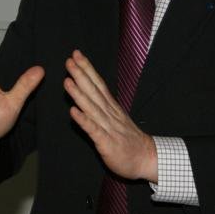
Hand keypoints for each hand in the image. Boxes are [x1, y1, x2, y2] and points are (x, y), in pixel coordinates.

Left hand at [64, 50, 157, 181]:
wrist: (147, 158)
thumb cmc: (129, 140)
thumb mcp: (117, 118)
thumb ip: (103, 106)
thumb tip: (89, 91)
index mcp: (111, 107)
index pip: (98, 83)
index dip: (87, 69)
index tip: (76, 55)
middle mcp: (110, 113)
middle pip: (94, 91)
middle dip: (81, 75)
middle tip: (69, 60)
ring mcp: (108, 127)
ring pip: (92, 108)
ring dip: (79, 94)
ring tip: (67, 81)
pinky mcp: (106, 142)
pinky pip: (93, 130)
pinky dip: (83, 120)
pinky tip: (73, 112)